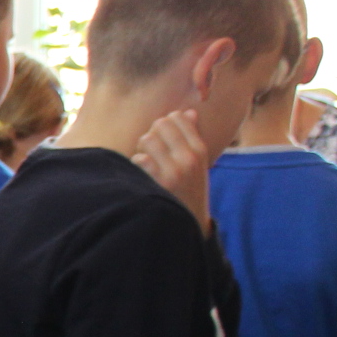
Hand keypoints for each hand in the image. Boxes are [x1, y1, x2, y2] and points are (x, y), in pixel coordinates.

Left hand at [132, 109, 211, 227]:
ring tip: (147, 164)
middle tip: (153, 152)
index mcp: (200, 151)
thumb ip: (191, 138)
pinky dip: (136, 166)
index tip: (164, 139)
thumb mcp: (197, 165)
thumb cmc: (188, 191)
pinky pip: (138, 159)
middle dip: (152, 134)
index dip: (165, 124)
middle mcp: (189, 158)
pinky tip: (143, 176)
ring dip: (142, 149)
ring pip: (147, 139)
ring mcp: (174, 170)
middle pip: (160, 124)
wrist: (188, 225)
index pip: (178, 118)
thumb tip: (188, 112)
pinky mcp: (158, 183)